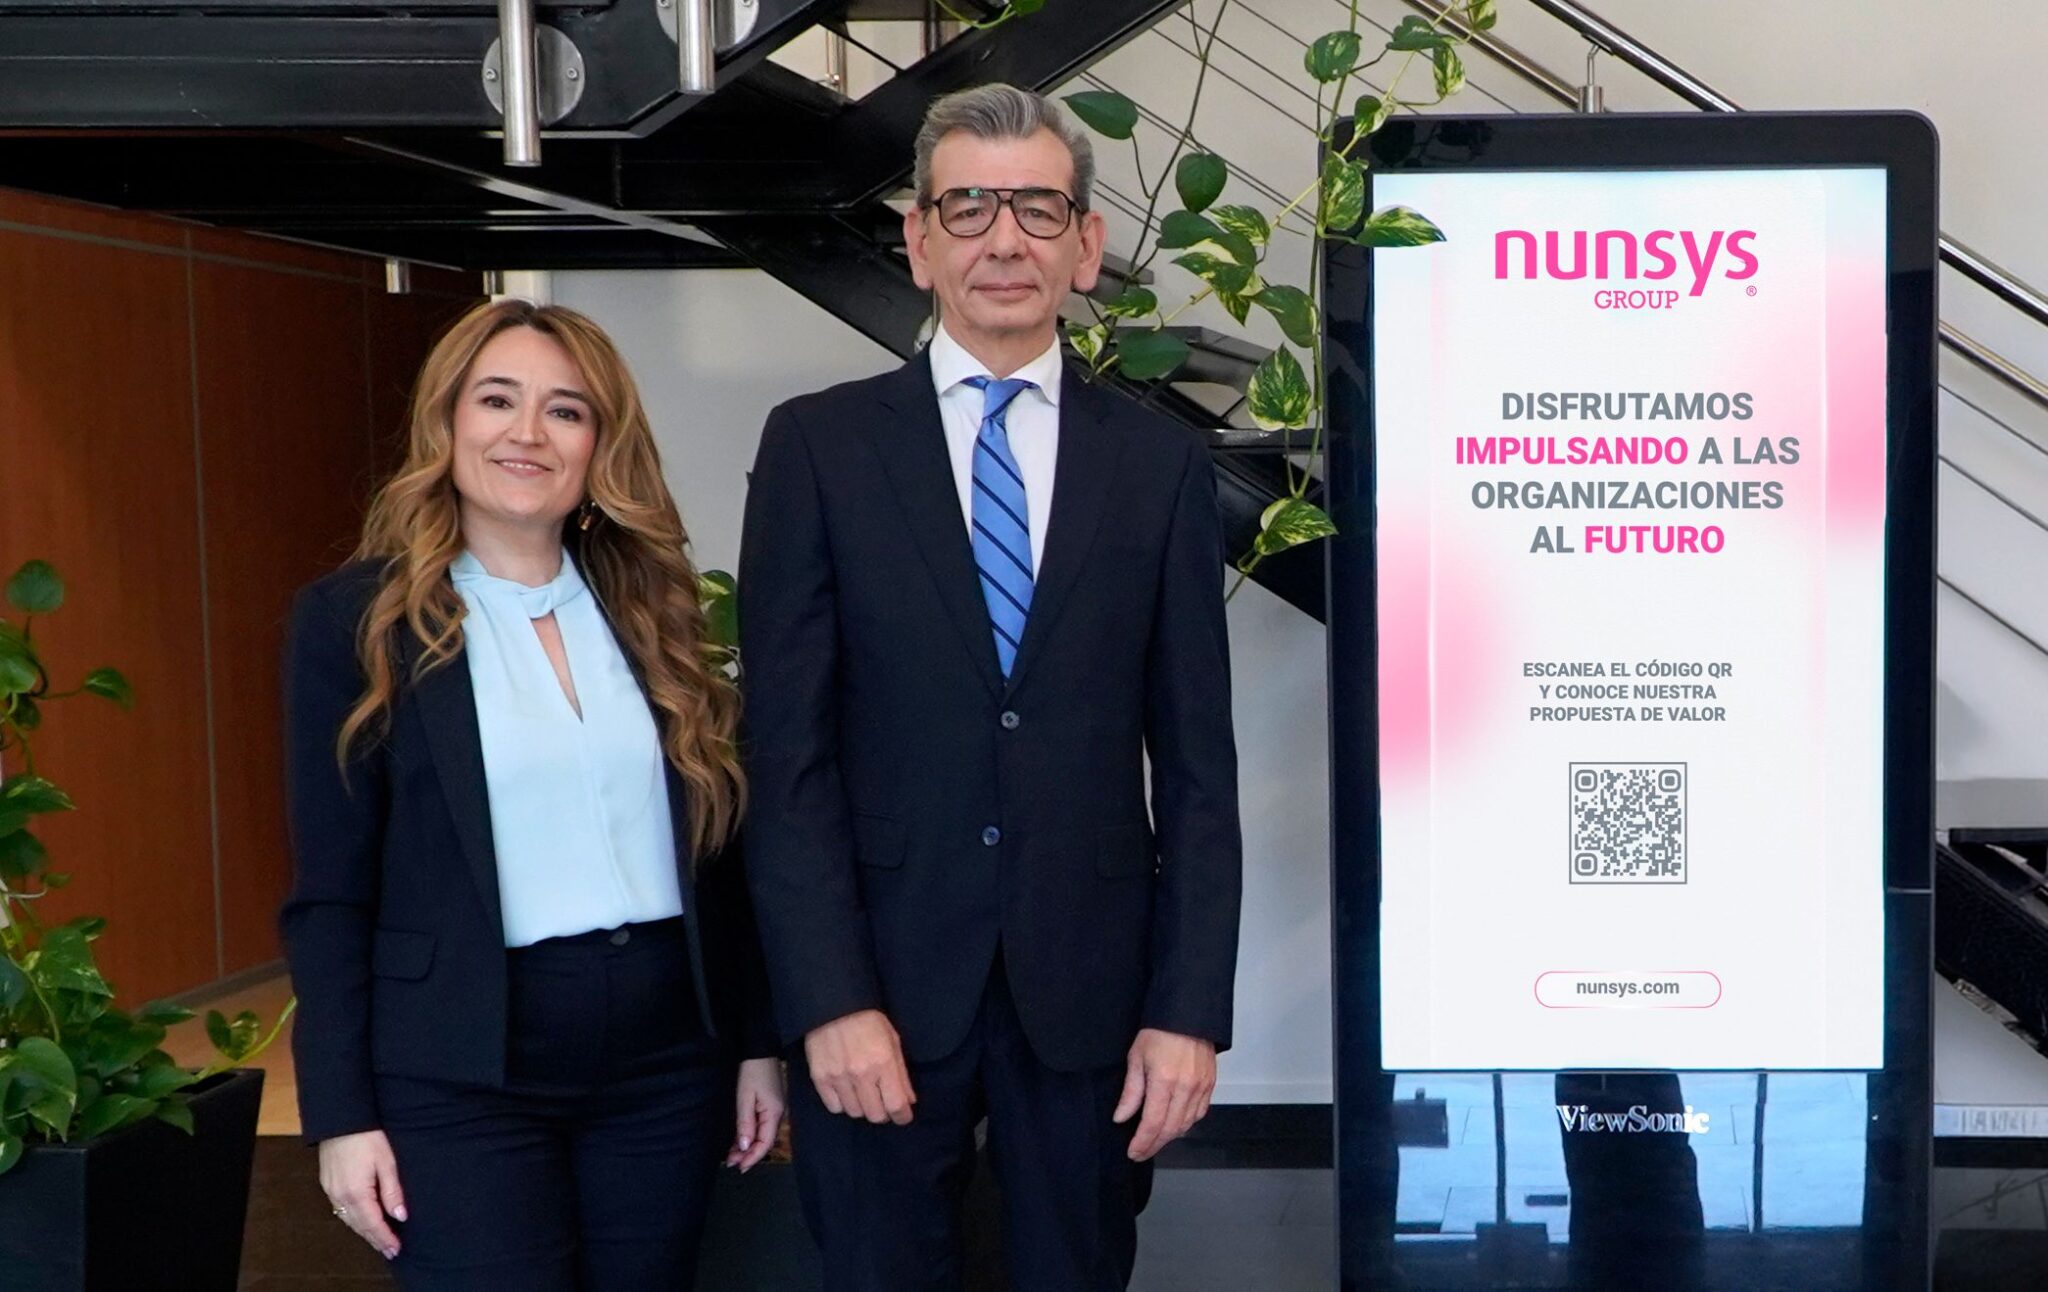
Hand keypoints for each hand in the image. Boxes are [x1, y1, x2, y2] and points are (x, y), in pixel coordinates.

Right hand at [318, 1129, 406, 1259]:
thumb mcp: (386, 1162)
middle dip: (375, 1239)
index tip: (396, 1248)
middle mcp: (341, 1196)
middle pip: (360, 1226)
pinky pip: (341, 1210)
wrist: (341, 1120)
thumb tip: (400, 1216)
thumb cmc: (367, 1138)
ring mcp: (332, 1191)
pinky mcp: (328, 1184)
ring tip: (378, 1240)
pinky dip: (353, 1220)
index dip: (385, 1237)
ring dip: (364, 1232)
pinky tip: (362, 1221)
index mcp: (357, 1193)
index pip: (373, 1223)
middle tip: (390, 1251)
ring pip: (349, 1220)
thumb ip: (392, 1191)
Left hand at [725, 1057, 786, 1171]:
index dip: (753, 1158)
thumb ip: (745, 1124)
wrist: (761, 1050)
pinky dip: (751, 1135)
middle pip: (765, 1141)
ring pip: (763, 1135)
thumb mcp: (745, 1097)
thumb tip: (745, 1147)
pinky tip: (740, 1141)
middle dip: (748, 1154)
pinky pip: (763, 1126)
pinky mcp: (772, 1106)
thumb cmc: (753, 1071)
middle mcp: (779, 1115)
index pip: (765, 1143)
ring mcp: (777, 1110)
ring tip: (732, 1155)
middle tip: (730, 1163)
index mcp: (775, 1113)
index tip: (739, 1167)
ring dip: (748, 1146)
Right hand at [803, 1009, 916, 1124]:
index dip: (903, 1116)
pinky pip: (834, 1107)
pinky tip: (846, 1091)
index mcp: (883, 1063)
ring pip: (855, 1113)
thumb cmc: (868, 1020)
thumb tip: (909, 1101)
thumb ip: (901, 1073)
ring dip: (863, 1107)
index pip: (896, 1105)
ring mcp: (839, 1078)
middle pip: (875, 1115)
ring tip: (863, 1094)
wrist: (833, 1005)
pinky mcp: (820, 1078)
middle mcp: (861, 1074)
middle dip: (883, 1113)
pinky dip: (842, 1104)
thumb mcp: (893, 1041)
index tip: (903, 1116)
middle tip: (883, 1102)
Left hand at [1112, 1028, 1216, 1161]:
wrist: (1188, 1014)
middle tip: (1141, 1152)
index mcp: (1164, 1081)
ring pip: (1186, 1125)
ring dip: (1169, 1137)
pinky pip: (1199, 1114)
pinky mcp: (1210, 1085)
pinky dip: (1186, 1124)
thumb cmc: (1159, 1032)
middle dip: (1154, 1145)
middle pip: (1170, 1129)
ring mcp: (1201, 1087)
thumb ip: (1131, 1092)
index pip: (1153, 1123)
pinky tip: (1174, 1126)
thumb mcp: (1136, 1058)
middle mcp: (1186, 1088)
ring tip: (1154, 1141)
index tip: (1133, 1152)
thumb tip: (1121, 1117)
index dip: (1142, 1142)